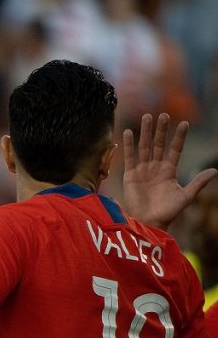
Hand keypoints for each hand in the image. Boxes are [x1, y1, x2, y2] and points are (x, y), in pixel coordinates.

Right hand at [122, 113, 217, 229]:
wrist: (148, 222)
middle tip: (163, 115)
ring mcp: (142, 170)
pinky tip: (129, 132)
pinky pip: (129, 157)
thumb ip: (198, 182)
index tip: (184, 123)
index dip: (179, 137)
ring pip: (144, 147)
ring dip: (145, 132)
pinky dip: (128, 145)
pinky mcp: (130, 175)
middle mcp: (156, 167)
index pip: (175, 149)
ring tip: (147, 117)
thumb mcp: (186, 196)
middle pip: (159, 144)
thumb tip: (215, 170)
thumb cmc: (168, 212)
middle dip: (161, 130)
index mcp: (169, 171)